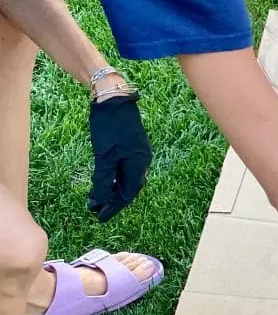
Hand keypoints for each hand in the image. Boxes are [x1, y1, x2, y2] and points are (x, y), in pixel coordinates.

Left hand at [88, 93, 151, 221]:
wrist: (113, 97)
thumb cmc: (110, 126)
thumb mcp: (104, 155)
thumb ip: (103, 179)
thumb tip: (100, 200)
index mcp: (138, 164)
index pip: (127, 193)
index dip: (113, 206)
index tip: (100, 216)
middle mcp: (142, 160)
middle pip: (128, 187)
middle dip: (112, 200)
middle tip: (97, 210)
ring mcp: (137, 152)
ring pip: (126, 178)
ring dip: (112, 189)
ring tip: (98, 198)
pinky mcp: (130, 145)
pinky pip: (124, 168)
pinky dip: (114, 177)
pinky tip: (104, 180)